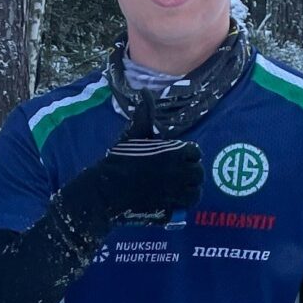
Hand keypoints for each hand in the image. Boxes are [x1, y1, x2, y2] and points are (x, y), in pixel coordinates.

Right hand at [54, 99, 202, 243]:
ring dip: (189, 191)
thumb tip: (145, 92)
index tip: (177, 158)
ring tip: (178, 190)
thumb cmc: (118, 161)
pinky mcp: (169, 210)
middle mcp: (179, 173)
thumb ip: (144, 114)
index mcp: (173, 153)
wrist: (104, 191)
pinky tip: (171, 202)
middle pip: (198, 173)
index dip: (187, 155)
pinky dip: (181, 205)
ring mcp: (174, 193)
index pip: (195, 152)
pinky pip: (184, 208)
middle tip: (178, 176)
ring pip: (195, 193)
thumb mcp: (132, 135)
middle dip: (190, 174)